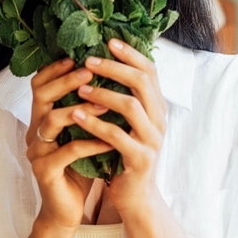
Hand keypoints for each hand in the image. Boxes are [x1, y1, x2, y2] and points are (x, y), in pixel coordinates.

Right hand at [26, 58, 112, 231]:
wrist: (66, 209)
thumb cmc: (77, 165)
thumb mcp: (81, 131)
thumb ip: (86, 107)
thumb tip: (110, 74)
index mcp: (41, 116)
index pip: (40, 83)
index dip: (56, 68)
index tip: (80, 56)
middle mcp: (34, 129)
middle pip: (41, 94)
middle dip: (66, 80)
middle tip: (90, 71)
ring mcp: (37, 150)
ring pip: (51, 120)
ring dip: (80, 108)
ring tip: (105, 103)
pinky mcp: (45, 171)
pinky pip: (67, 151)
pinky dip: (91, 142)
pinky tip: (110, 140)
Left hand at [71, 39, 166, 215]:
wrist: (135, 196)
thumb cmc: (126, 152)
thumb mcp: (129, 121)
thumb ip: (124, 94)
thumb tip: (104, 60)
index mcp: (157, 106)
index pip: (150, 70)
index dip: (131, 53)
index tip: (109, 41)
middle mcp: (159, 119)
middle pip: (142, 82)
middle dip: (114, 68)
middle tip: (89, 61)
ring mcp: (152, 140)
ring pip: (131, 106)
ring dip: (103, 94)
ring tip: (80, 88)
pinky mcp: (140, 160)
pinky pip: (117, 136)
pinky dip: (96, 124)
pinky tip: (77, 116)